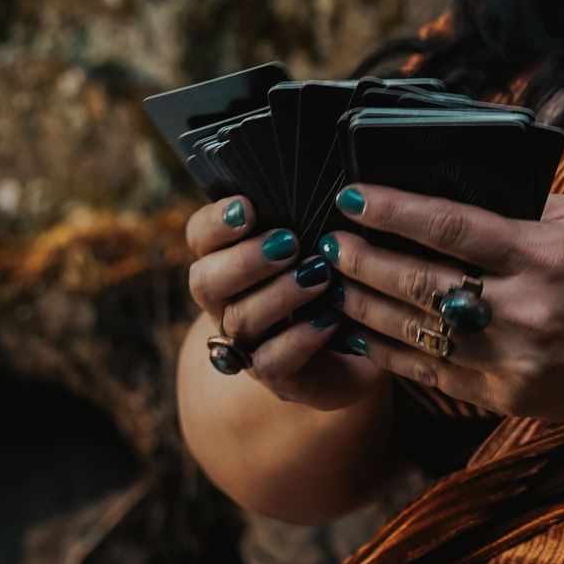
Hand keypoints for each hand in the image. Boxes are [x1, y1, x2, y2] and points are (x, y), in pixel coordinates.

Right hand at [185, 196, 385, 410]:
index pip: (200, 237)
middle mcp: (228, 304)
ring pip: (240, 321)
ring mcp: (248, 345)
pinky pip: (273, 362)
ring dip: (278, 295)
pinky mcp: (278, 379)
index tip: (247, 207)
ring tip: (319, 275)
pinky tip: (328, 320)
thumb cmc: (339, 281)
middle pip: (205, 282)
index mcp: (229, 262)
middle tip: (288, 243)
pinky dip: (299, 339)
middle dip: (244, 260)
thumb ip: (312, 217)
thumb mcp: (325, 244)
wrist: (362, 351)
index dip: (215, 223)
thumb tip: (334, 184)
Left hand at [314, 185, 563, 425]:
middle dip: (362, 259)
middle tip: (327, 242)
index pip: (450, 226)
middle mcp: (522, 310)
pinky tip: (360, 329)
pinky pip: (427, 373)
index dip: (394, 210)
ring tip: (332, 283)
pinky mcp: (501, 397)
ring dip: (363, 305)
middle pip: (419, 281)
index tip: (352, 195)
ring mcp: (509, 360)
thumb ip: (517, 206)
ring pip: (413, 332)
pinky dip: (387, 350)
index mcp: (541, 255)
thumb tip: (445, 185)